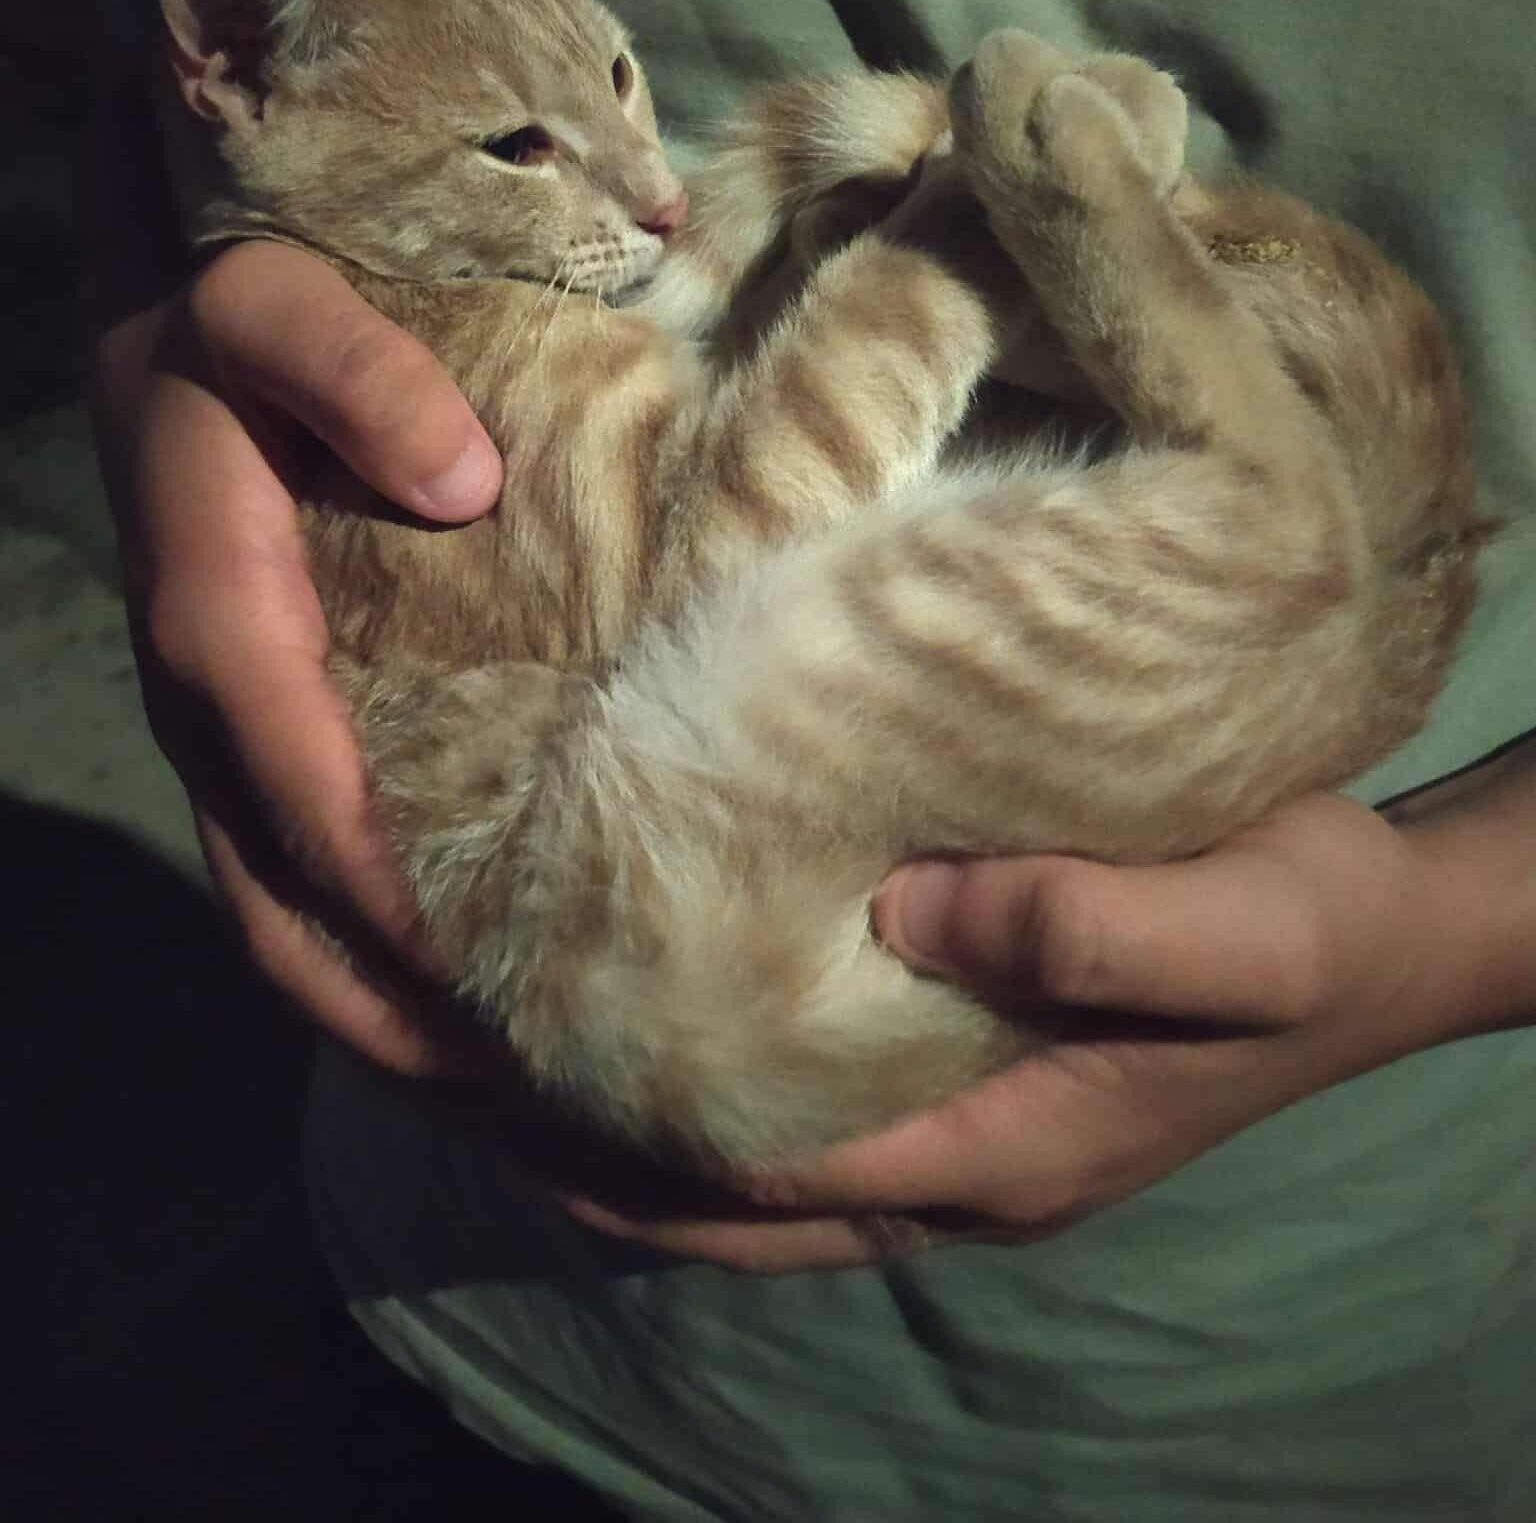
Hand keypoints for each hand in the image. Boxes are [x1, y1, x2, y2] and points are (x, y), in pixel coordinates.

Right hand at [92, 236, 503, 1072]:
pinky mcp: (253, 726)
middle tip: (518, 1086)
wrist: (176, 295)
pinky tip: (455, 988)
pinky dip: (361, 948)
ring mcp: (219, 725)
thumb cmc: (242, 288)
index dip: (375, 872)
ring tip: (503, 1082)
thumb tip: (461, 484)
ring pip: (275, 903)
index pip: (290, 768)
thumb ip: (351, 366)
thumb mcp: (274, 296)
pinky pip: (292, 865)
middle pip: (271, 890)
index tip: (485, 967)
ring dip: (372, 1004)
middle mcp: (204, 694)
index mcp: (212, 597)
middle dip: (381, 998)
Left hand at [564, 772, 1535, 1270]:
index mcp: (983, 1145)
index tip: (468, 1043)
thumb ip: (1091, 923)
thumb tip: (908, 905)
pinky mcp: (956, 1075)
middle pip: (704, 1198)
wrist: (1382, 941)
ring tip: (473, 1039)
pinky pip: (780, 1111)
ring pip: (727, 1170)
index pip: (743, 1167)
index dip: (598, 1123)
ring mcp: (942, 1130)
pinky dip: (684, 1085)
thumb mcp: (1245, 924)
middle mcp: (938, 1160)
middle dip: (556, 1145)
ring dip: (603, 1123)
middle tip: (418, 1048)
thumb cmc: (1316, 927)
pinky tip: (629, 1003)